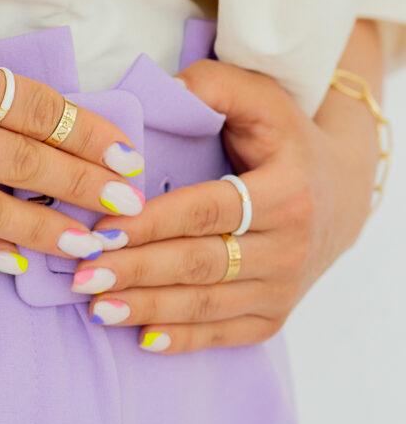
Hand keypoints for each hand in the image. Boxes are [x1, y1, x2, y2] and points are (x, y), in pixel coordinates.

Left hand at [71, 57, 378, 353]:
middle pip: (201, 263)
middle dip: (138, 270)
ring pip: (207, 303)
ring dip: (149, 308)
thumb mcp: (261, 98)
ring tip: (98, 306)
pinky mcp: (276, 314)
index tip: (102, 229)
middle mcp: (290, 246)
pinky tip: (141, 338)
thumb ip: (213, 86)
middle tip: (84, 274)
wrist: (340, 192)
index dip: (152, 222)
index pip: (207, 211)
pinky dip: (182, 338)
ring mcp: (285, 287)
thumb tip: (162, 90)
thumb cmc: (286, 141)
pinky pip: (225, 333)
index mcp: (286, 192)